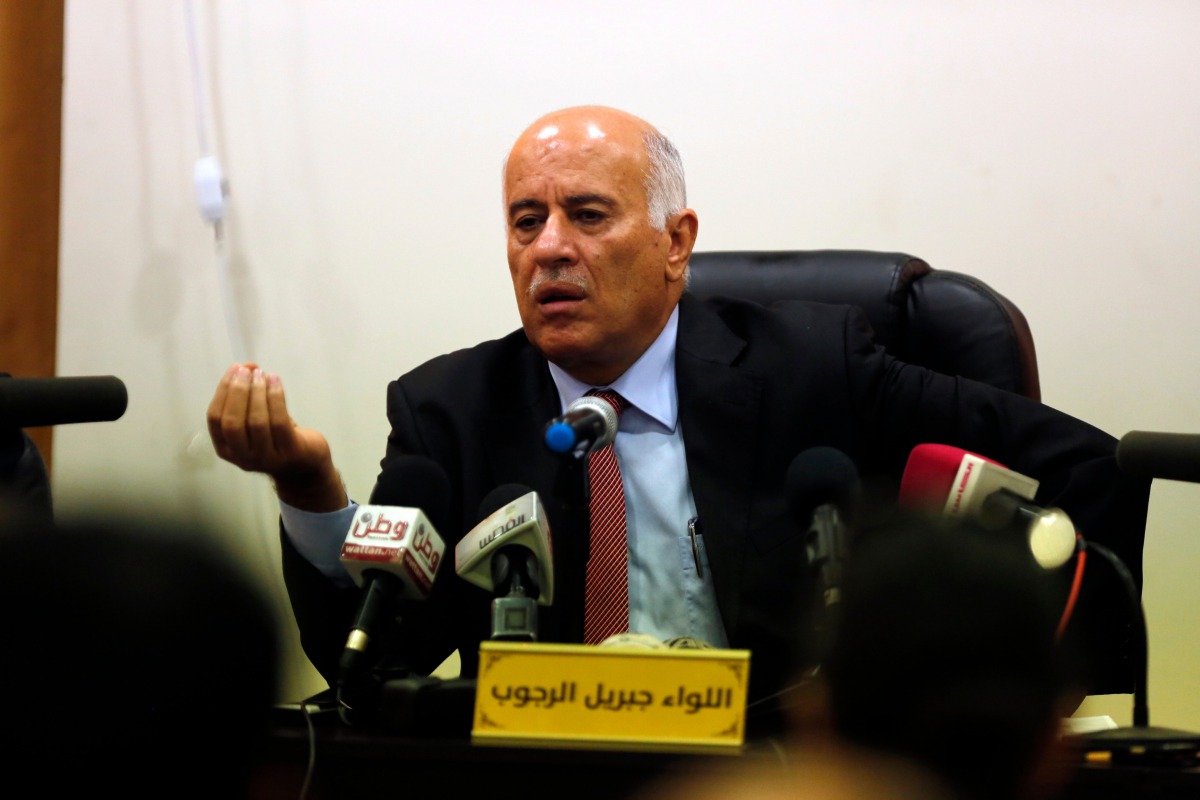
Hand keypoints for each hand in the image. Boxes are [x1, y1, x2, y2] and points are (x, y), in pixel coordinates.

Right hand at [206, 363, 346, 511]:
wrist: (304, 465)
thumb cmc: (275, 437)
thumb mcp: (254, 420)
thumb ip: (246, 397)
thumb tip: (246, 367)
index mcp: (226, 448)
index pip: (215, 419)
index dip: (222, 391)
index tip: (234, 369)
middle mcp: (242, 457)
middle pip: (232, 422)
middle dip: (237, 392)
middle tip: (246, 370)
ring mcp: (266, 458)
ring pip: (256, 421)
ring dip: (258, 392)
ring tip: (262, 373)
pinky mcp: (288, 452)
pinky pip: (279, 422)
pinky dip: (276, 397)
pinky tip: (276, 380)